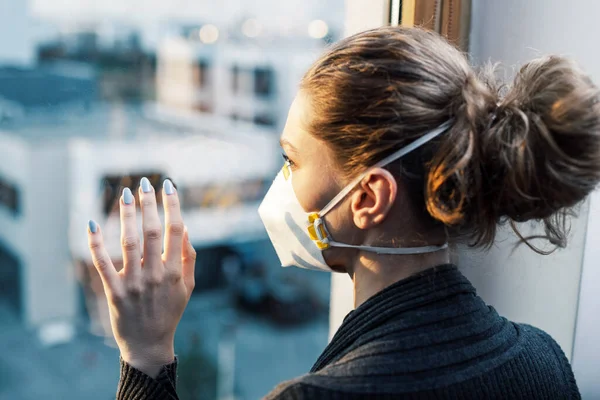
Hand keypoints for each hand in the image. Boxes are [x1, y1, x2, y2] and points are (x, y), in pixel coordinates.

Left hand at [87, 178, 195, 377]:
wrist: (149, 345)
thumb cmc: (170, 312)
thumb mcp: (188, 287)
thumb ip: (189, 257)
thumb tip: (185, 227)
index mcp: (175, 271)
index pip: (175, 230)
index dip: (172, 205)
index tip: (168, 185)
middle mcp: (155, 275)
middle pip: (151, 231)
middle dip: (148, 203)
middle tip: (144, 182)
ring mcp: (133, 283)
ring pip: (129, 242)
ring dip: (127, 215)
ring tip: (125, 193)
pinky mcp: (114, 292)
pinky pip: (102, 263)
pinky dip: (96, 243)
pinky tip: (92, 222)